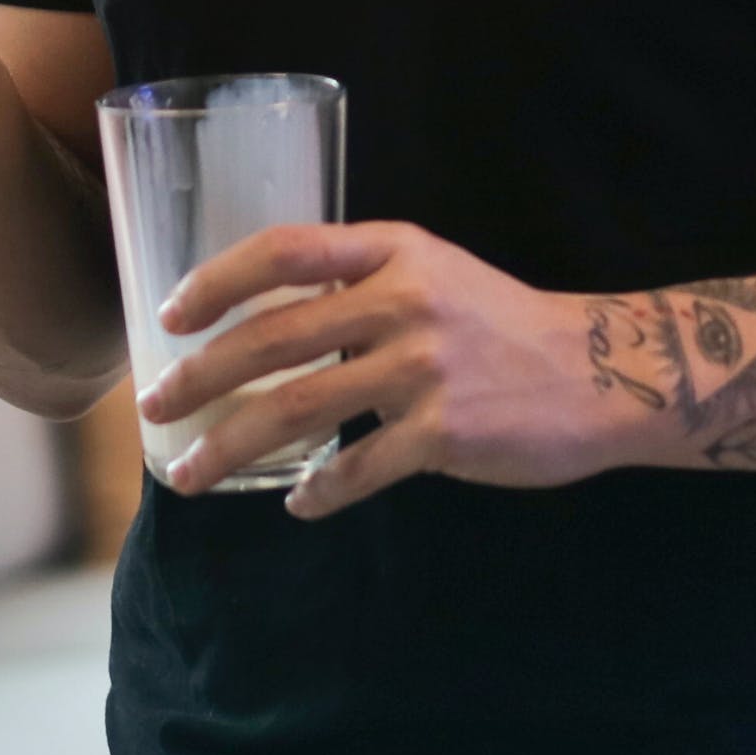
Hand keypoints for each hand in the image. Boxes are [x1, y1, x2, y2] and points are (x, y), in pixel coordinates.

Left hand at [141, 219, 634, 520]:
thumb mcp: (437, 273)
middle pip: (273, 339)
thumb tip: (272, 317)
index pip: (285, 250)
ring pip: (298, 410)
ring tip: (190, 475)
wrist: (603, 373)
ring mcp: (424, 370)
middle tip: (152, 408)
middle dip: (199, 379)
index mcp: (396, 252)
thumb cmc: (506, 325)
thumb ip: (363, 284)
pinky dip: (320, 492)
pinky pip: (357, 471)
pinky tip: (300, 504)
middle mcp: (405, 302)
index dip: (217, 280)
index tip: (171, 315)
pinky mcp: (444, 435)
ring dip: (231, 447)